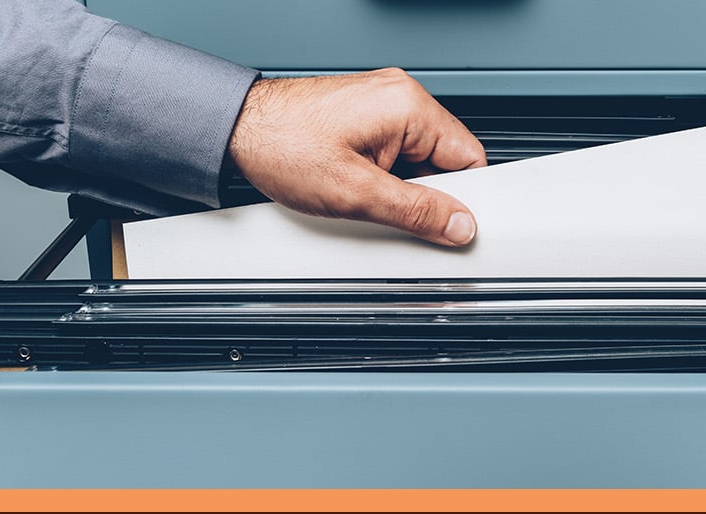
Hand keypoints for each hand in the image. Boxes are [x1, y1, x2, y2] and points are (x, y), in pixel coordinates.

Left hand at [227, 68, 486, 246]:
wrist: (235, 130)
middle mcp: (399, 96)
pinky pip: (394, 153)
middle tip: (398, 214)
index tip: (454, 223)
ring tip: (366, 197)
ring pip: (418, 159)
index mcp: (408, 105)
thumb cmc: (281, 145)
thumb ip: (415, 211)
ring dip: (402, 186)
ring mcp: (380, 104)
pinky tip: (359, 188)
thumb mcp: (356, 192)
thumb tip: (457, 223)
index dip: (465, 196)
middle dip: (428, 193)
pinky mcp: (363, 117)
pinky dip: (384, 177)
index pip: (470, 156)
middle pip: (445, 158)